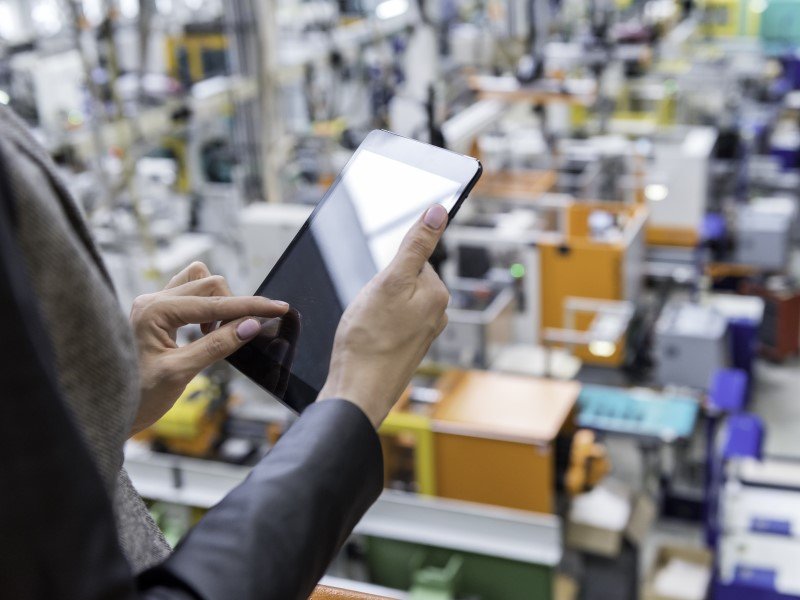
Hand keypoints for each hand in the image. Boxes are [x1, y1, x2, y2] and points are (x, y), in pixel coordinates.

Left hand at [129, 262, 288, 435]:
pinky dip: (207, 307)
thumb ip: (217, 346)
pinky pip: (190, 294)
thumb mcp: (181, 373)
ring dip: (219, 302)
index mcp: (154, 311)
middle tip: (242, 335)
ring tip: (218, 334)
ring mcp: (153, 304)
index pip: (214, 303)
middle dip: (234, 306)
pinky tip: (207, 331)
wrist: (109, 411)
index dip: (250, 306)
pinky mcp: (157, 313)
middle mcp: (152, 300)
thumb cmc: (138, 396)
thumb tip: (251, 325)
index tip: (279, 308)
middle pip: (209, 284)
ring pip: (200, 282)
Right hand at [318, 204, 449, 427]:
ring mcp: (422, 334)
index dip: (387, 269)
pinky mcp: (407, 349)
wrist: (357, 392)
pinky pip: (388, 323)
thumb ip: (416, 245)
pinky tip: (366, 339)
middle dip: (381, 288)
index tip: (377, 289)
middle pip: (403, 280)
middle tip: (368, 309)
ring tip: (366, 327)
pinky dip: (374, 326)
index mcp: (438, 294)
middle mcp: (437, 314)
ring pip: (393, 302)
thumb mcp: (389, 281)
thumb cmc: (368, 340)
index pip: (412, 259)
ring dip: (375, 308)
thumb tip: (439, 211)